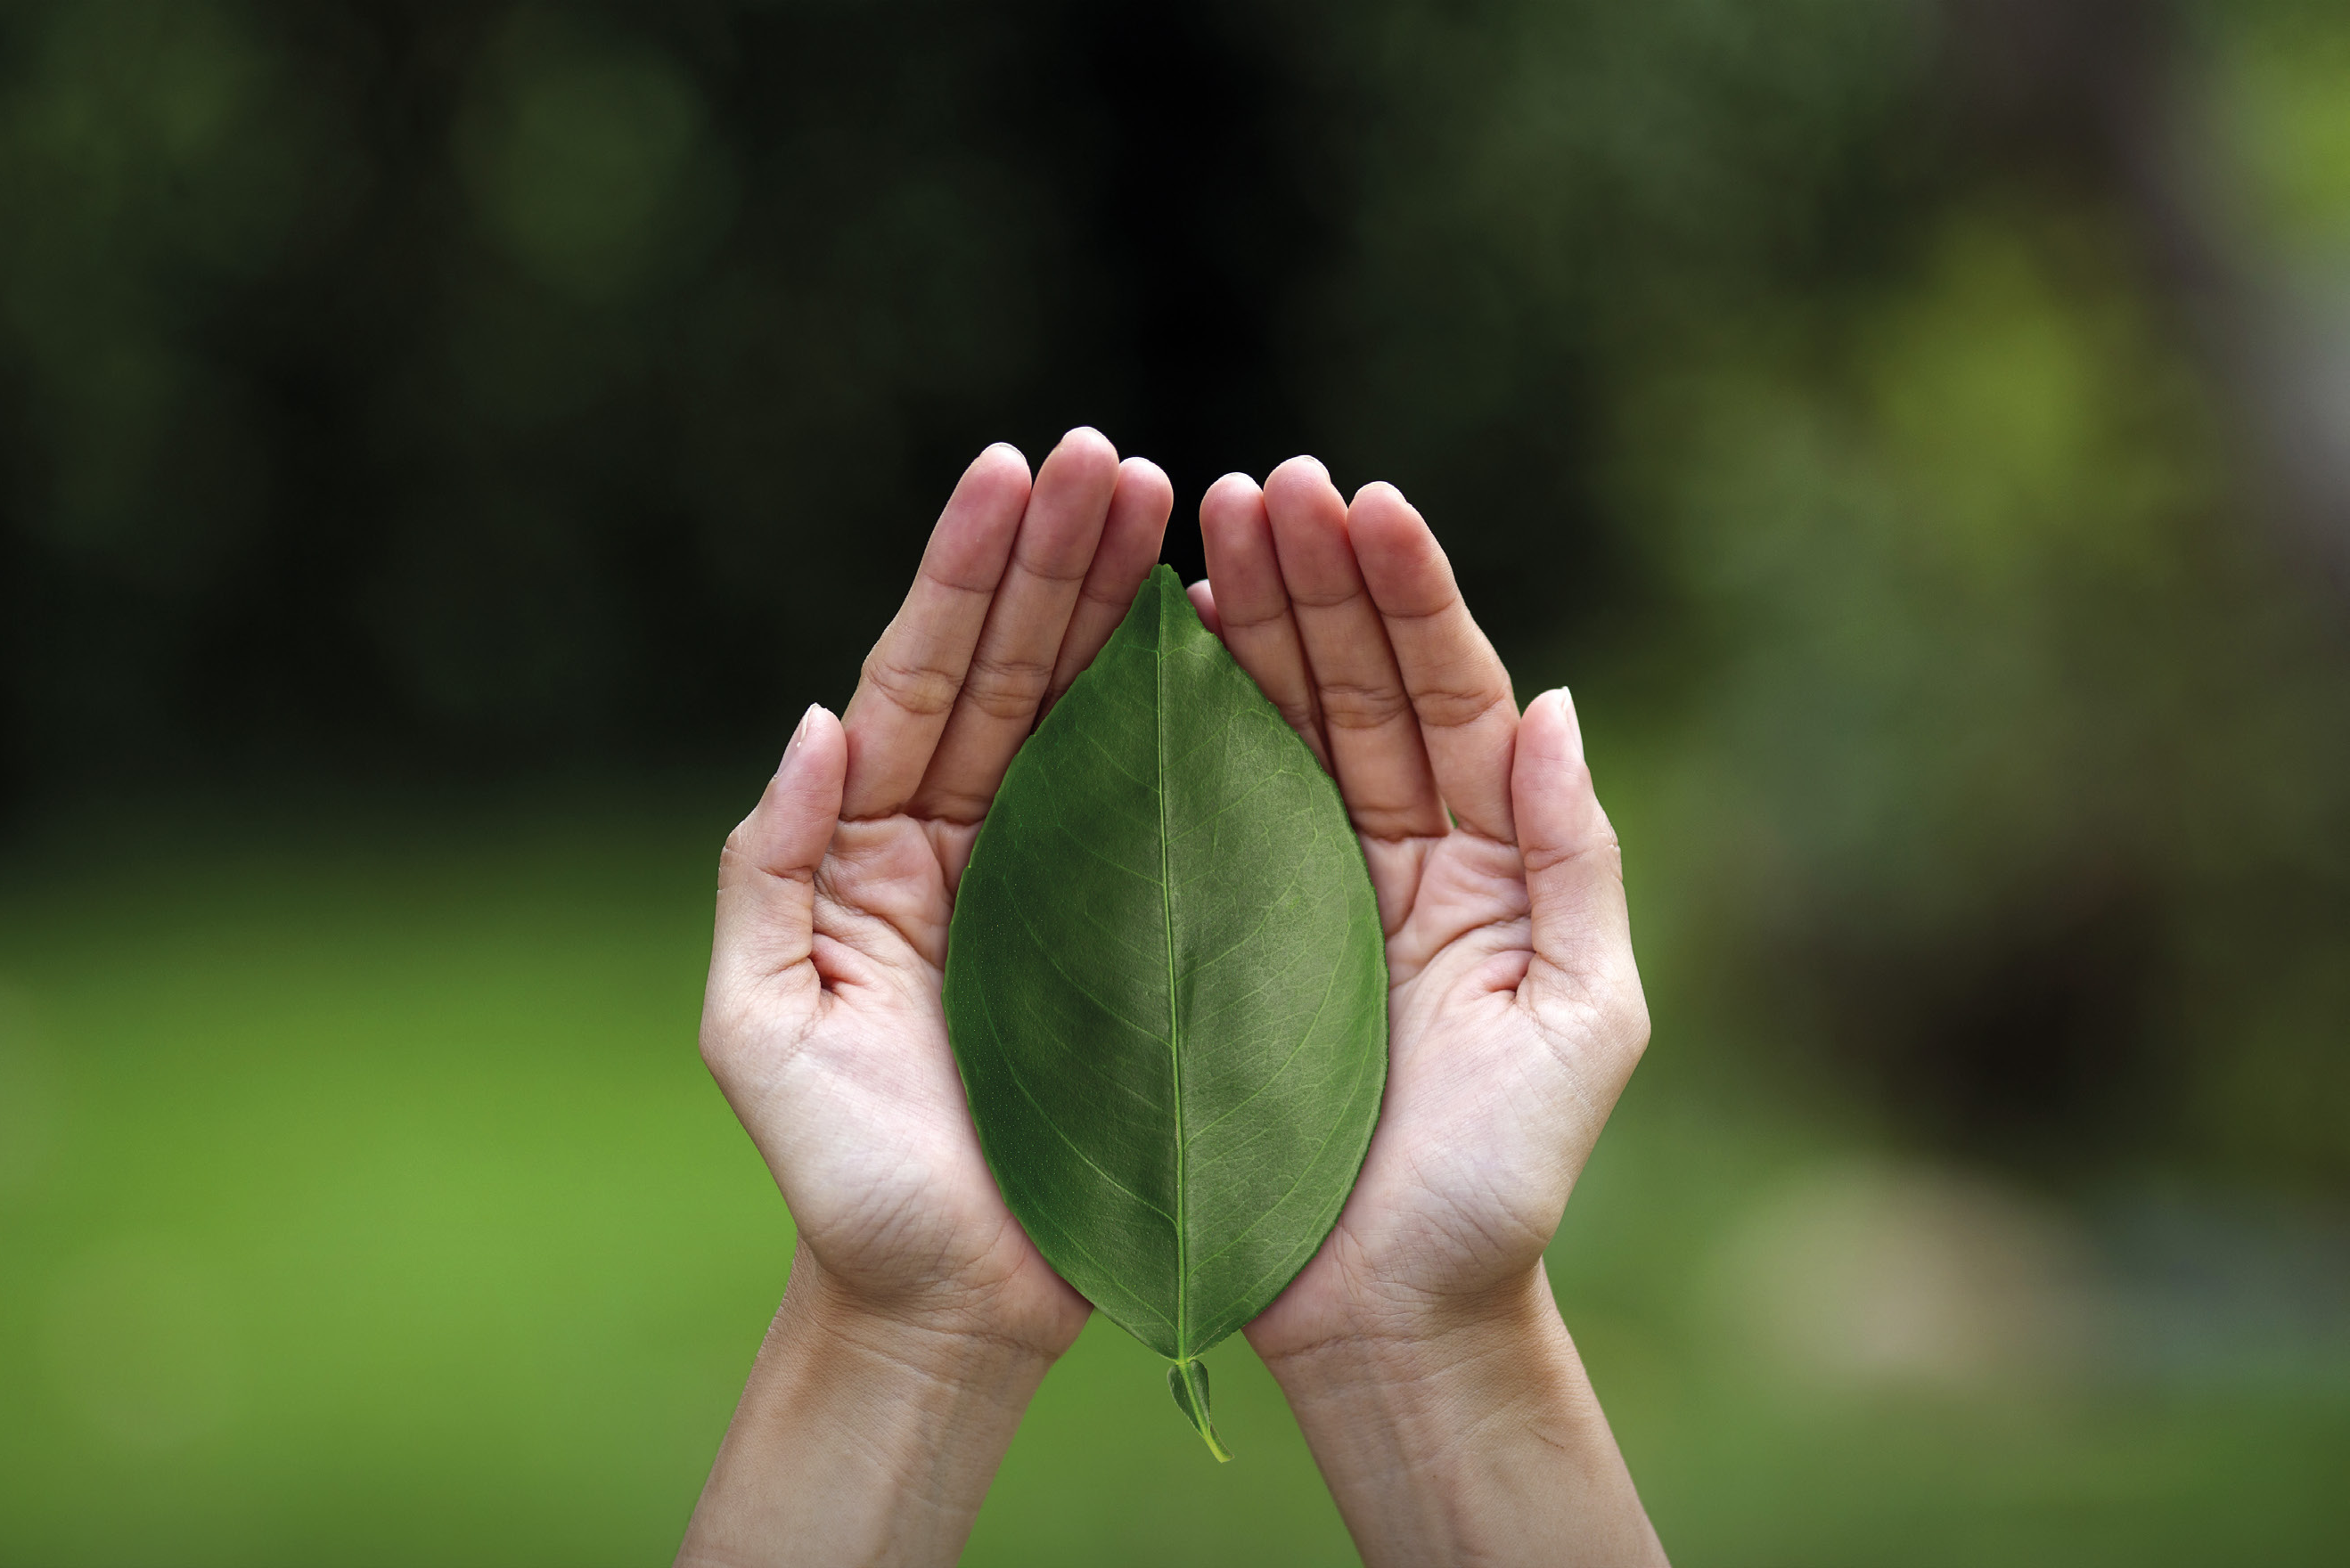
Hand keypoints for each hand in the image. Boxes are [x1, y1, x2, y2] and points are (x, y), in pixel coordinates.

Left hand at [682, 431, 1170, 1566]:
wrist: (945, 1306)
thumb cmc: (845, 1182)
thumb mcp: (763, 1030)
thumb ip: (768, 871)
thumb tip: (819, 719)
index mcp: (871, 849)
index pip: (921, 681)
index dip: (967, 575)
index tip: (1015, 469)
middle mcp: (962, 842)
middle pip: (1015, 671)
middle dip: (1060, 558)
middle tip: (1116, 458)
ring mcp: (1052, 880)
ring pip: (1093, 716)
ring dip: (1129, 606)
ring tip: (1181, 502)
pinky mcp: (1134, 934)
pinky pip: (1167, 806)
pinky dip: (1196, 717)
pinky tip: (1231, 635)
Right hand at [1194, 458, 1661, 1565]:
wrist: (1391, 1316)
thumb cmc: (1499, 1189)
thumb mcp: (1580, 1024)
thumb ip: (1578, 862)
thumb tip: (1557, 704)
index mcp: (1488, 862)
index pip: (1450, 695)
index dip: (1405, 596)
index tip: (1360, 498)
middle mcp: (1399, 854)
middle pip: (1356, 686)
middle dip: (1314, 579)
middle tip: (1259, 485)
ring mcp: (1307, 890)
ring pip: (1277, 726)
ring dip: (1245, 622)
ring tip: (1201, 525)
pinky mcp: (1223, 937)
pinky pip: (1202, 810)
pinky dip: (1180, 725)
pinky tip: (1150, 647)